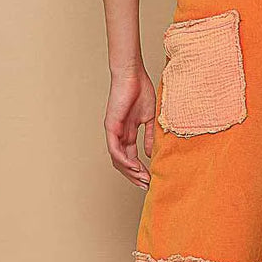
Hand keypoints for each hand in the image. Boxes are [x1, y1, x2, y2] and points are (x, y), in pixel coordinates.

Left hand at [104, 67, 155, 188]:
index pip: (132, 157)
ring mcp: (114, 132)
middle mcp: (119, 135)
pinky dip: (124, 161)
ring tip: (142, 179)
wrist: (132, 75)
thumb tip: (150, 154)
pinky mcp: (111, 127)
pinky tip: (135, 167)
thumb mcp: (150, 119)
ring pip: (118, 160)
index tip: (151, 180)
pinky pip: (115, 150)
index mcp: (128, 133)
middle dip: (135, 176)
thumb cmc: (141, 91)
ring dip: (130, 172)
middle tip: (146, 185)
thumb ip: (149, 137)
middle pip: (123, 163)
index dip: (141, 170)